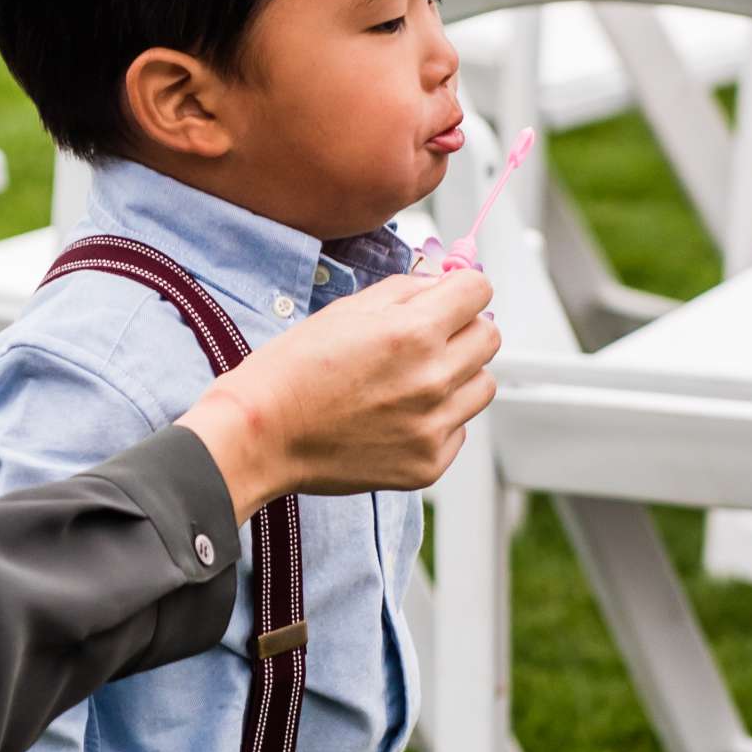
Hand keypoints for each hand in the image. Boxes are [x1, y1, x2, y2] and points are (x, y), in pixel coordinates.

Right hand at [177, 269, 498, 519]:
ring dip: (458, 377)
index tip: (447, 299)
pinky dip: (439, 420)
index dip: (461, 289)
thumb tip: (443, 286)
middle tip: (426, 341)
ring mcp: (433, 427)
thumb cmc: (293, 371)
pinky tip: (398, 417)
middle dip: (463, 330)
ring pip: (482, 387)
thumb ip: (405, 291)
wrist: (261, 436)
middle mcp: (433, 380)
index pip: (480, 291)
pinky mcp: (427, 465)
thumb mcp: (346, 311)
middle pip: (489, 338)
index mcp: (414, 332)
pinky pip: (459, 430)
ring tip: (412, 382)